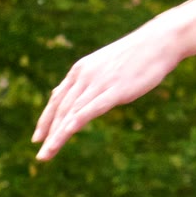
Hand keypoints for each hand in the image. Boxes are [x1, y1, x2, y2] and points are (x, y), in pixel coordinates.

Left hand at [33, 20, 178, 160]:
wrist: (158, 42)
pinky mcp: (114, 91)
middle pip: (60, 108)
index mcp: (81, 70)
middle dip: (48, 132)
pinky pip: (90, 110)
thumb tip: (86, 92)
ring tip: (46, 154)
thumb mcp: (107, 67)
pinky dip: (74, 123)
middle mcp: (84, 76)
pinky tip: (65, 135)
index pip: (58, 98)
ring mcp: (98, 83)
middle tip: (39, 154)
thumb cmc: (136, 56)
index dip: (46, 119)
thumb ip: (92, 81)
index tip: (38, 137)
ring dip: (57, 135)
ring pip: (71, 113)